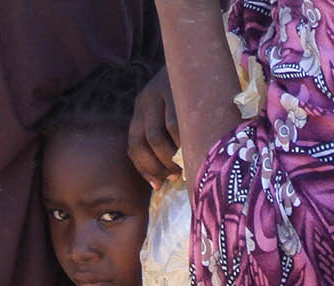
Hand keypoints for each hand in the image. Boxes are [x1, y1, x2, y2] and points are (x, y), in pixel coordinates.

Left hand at [129, 68, 182, 186]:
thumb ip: (167, 134)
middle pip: (144, 142)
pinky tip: (191, 150)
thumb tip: (170, 176)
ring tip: (183, 167)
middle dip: (157, 166)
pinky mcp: (175, 90)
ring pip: (157, 136)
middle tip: (174, 176)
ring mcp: (159, 93)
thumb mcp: (171, 108)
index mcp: (141, 108)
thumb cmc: (192, 92)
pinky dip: (180, 143)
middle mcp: (146, 100)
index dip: (144, 168)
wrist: (199, 52)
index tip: (158, 185)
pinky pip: (174, 124)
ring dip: (169, 158)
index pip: (133, 144)